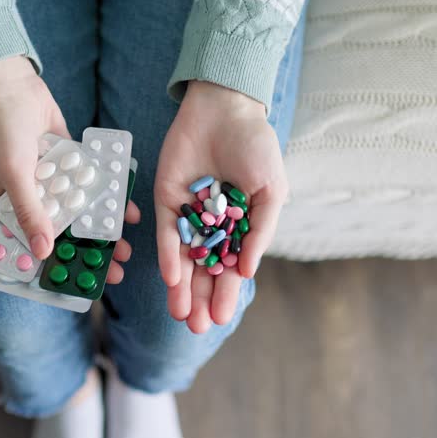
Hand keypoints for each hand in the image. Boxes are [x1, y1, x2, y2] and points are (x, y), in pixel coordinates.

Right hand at [0, 56, 139, 282]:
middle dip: (89, 251)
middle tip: (115, 269)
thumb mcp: (14, 174)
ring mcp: (52, 179)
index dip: (58, 264)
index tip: (81, 283)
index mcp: (8, 205)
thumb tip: (42, 253)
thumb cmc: (1, 129)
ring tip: (126, 245)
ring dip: (101, 227)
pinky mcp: (69, 160)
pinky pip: (90, 183)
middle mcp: (31, 196)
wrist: (12, 84)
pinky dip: (106, 195)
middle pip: (63, 230)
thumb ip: (30, 212)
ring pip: (80, 209)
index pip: (34, 243)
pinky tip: (127, 209)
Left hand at [155, 81, 288, 332]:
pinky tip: (171, 277)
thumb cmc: (256, 148)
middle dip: (201, 299)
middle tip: (197, 327)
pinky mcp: (165, 201)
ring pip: (183, 258)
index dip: (226, 294)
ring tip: (181, 314)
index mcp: (238, 228)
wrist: (225, 110)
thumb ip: (260, 231)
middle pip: (204, 270)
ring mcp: (187, 215)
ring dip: (181, 287)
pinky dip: (169, 254)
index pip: (230, 269)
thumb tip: (247, 273)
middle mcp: (211, 227)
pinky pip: (167, 233)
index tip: (222, 319)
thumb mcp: (271, 191)